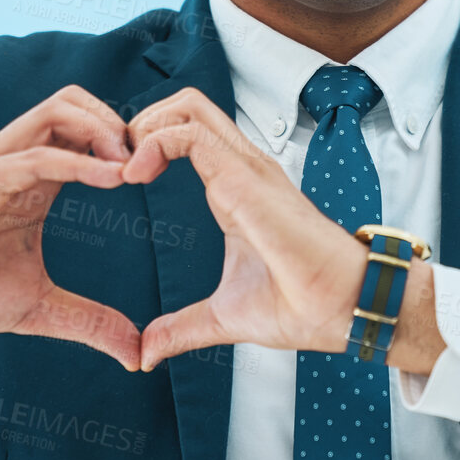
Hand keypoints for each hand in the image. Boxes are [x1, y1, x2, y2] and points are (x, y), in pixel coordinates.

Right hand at [0, 86, 142, 393]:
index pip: (88, 135)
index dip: (129, 145)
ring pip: (56, 111)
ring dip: (102, 129)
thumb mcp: (36, 309)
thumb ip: (89, 323)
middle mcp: (16, 163)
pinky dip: (76, 160)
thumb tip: (138, 354)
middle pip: (77, 105)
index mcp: (34, 183)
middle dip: (122, 124)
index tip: (162, 175)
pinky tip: (110, 178)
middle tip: (152, 164)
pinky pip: (30, 156)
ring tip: (133, 166)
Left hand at [123, 87, 396, 370]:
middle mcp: (242, 168)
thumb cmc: (304, 305)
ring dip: (143, 127)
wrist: (346, 310)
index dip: (147, 144)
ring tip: (121, 168)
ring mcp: (247, 168)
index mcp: (236, 188)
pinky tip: (134, 176)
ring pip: (188, 107)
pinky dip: (153, 143)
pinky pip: (191, 135)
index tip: (118, 180)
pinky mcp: (246, 179)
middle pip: (186, 106)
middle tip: (113, 164)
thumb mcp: (225, 316)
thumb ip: (182, 328)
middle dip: (140, 122)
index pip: (188, 134)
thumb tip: (147, 353)